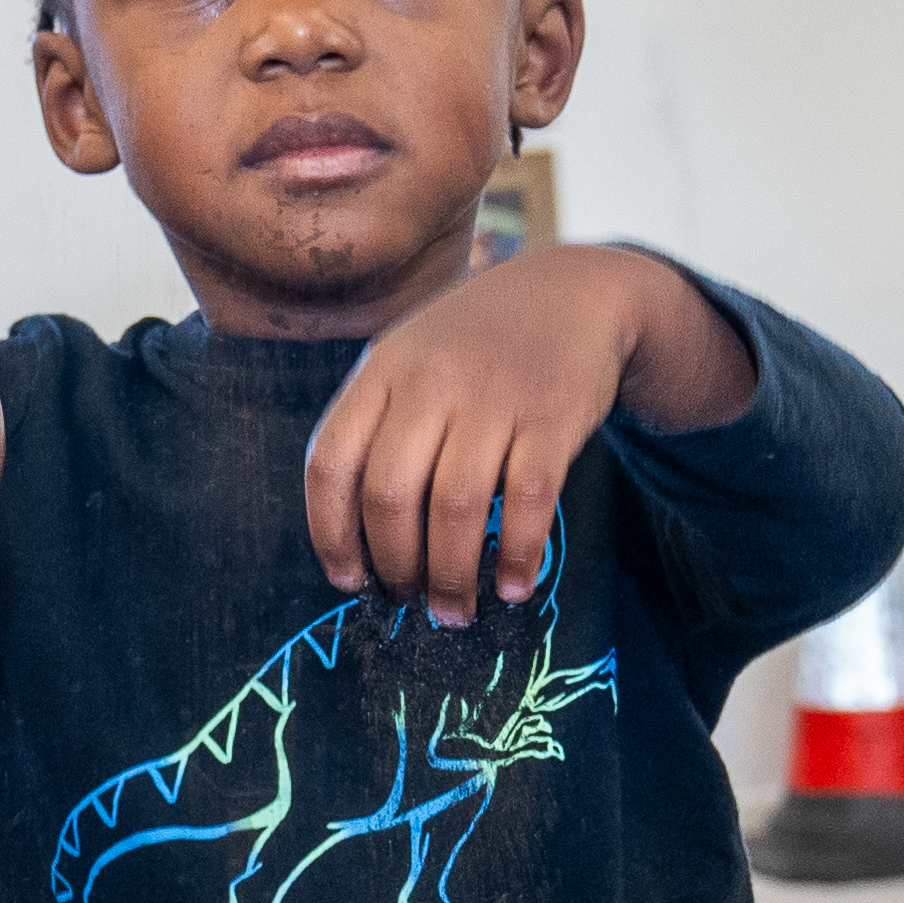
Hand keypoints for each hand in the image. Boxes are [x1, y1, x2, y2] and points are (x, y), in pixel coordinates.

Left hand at [306, 247, 742, 620]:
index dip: (330, 530)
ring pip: (456, 507)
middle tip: (410, 600)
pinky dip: (520, 555)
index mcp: (382, 369)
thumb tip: (360, 538)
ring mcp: (494, 396)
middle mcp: (432, 381)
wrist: (573, 291)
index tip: (348, 578)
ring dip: (453, 575)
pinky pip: (529, 502)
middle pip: (390, 493)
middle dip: (396, 565)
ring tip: (455, 612)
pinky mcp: (554, 416)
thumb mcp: (411, 356)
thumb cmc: (476, 342)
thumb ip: (381, 425)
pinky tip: (514, 588)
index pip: (331, 459)